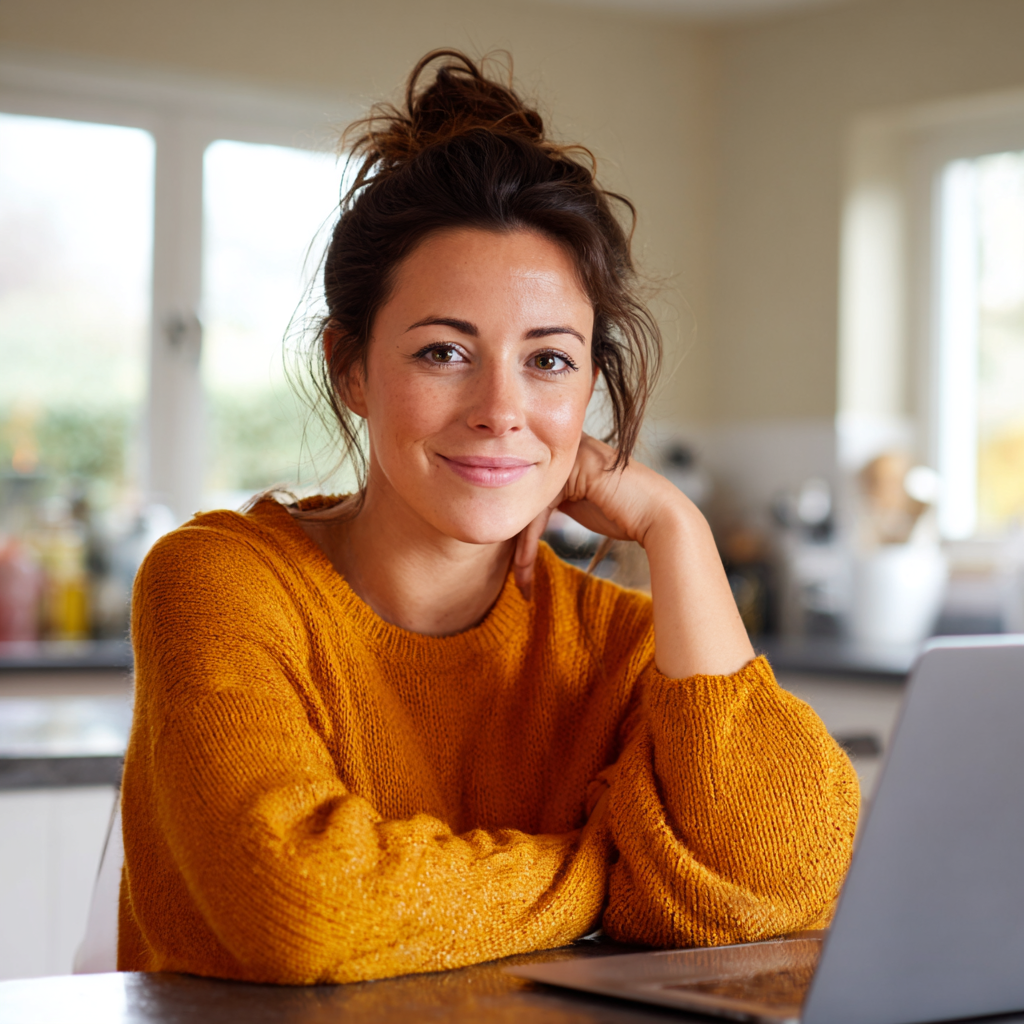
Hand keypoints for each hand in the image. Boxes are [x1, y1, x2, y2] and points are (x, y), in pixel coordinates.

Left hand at [514, 434, 754, 678]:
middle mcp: (565, 447)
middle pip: (526, 497)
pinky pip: (538, 507)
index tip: (519, 566)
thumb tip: (526, 512)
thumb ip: (560, 497)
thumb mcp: (584, 503)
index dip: (522, 529)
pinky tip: (526, 565)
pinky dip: (529, 541)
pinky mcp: (572, 468)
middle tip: (517, 579)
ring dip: (521, 548)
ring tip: (522, 580)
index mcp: (566, 453)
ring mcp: (569, 454)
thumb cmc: (627, 516)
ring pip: (528, 504)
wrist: (661, 518)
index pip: (530, 492)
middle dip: (517, 541)